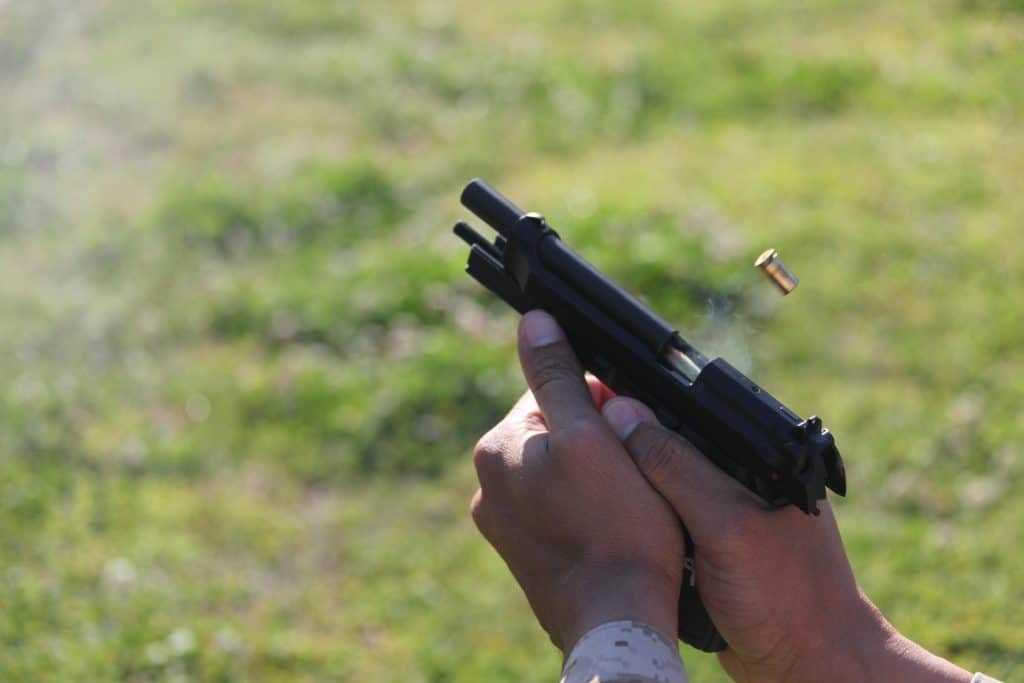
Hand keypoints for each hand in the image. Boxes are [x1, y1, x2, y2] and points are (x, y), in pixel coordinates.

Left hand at [469, 310, 682, 651]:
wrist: (617, 621)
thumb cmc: (616, 530)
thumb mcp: (591, 437)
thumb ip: (558, 376)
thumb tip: (533, 321)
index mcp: (496, 448)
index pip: (551, 393)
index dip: (598, 403)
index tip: (624, 431)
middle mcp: (488, 484)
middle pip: (555, 432)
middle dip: (594, 439)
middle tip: (628, 473)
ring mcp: (503, 524)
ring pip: (559, 472)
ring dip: (591, 475)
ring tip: (621, 505)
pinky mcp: (524, 554)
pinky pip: (557, 509)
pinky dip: (583, 510)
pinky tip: (607, 528)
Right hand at [601, 390, 972, 682]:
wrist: (805, 668)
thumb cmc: (786, 597)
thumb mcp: (727, 526)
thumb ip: (679, 470)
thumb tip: (623, 415)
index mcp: (764, 452)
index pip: (694, 409)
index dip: (646, 405)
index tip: (598, 404)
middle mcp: (746, 474)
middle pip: (674, 443)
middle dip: (632, 448)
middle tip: (589, 450)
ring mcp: (728, 510)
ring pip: (665, 482)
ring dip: (635, 487)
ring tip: (594, 484)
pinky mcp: (711, 544)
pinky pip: (666, 518)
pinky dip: (643, 521)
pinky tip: (615, 523)